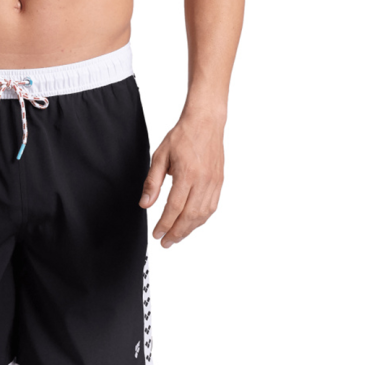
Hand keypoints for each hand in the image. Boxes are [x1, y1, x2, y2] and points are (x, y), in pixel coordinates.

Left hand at [139, 112, 224, 247]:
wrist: (205, 122)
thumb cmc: (182, 136)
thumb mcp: (160, 156)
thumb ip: (152, 182)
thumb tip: (145, 204)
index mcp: (187, 174)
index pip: (174, 207)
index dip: (165, 224)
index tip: (157, 234)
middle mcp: (203, 181)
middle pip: (190, 216)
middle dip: (177, 233)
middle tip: (166, 242)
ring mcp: (214, 183)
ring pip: (203, 215)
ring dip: (189, 229)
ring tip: (177, 236)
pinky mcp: (219, 182)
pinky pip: (212, 207)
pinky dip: (201, 219)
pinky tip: (192, 223)